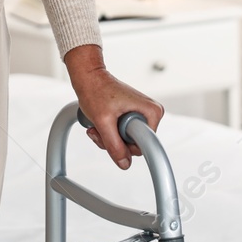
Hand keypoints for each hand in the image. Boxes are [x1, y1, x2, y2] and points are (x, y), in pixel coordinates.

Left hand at [62, 45, 164, 168]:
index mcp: (152, 112)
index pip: (144, 145)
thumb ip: (114, 145)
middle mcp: (150, 113)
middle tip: (101, 129)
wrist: (89, 77)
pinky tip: (100, 124)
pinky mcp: (132, 117)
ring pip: (126, 142)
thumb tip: (125, 164)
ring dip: (108, 138)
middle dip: (114, 141)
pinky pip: (122, 135)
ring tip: (97, 125)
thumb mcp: (103, 121)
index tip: (112, 132)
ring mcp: (141, 115)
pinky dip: (109, 133)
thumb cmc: (96, 91)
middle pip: (135, 145)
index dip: (125, 145)